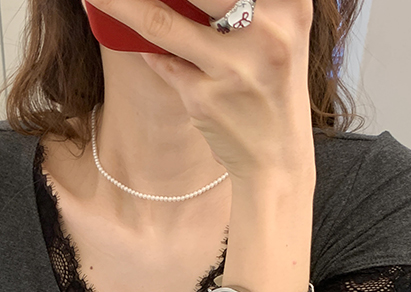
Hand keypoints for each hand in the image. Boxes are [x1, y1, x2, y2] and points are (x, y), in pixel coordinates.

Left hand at [89, 0, 315, 180]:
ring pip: (161, 22)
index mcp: (290, 7)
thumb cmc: (271, 87)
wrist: (277, 156)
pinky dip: (150, 51)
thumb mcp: (275, 35)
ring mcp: (232, 68)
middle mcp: (267, 32)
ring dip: (120, 5)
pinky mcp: (204, 99)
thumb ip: (241, 6)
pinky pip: (162, 61)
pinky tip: (140, 43)